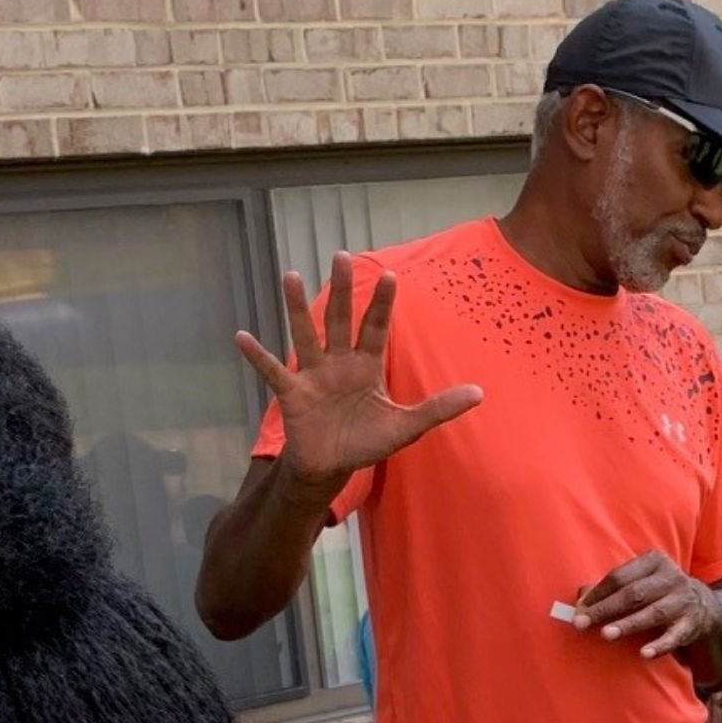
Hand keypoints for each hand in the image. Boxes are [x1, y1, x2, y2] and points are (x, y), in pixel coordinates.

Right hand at [234, 253, 483, 489]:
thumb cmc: (366, 442)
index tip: (390, 275)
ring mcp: (313, 375)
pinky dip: (257, 356)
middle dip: (342, 290)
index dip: (382, 303)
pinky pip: (272, 372)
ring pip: (306, 334)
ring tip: (292, 275)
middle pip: (340, 320)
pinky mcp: (293, 394)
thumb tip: (480, 393)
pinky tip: (241, 336)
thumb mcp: (408, 426)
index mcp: (366, 366)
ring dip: (297, 307)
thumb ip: (439, 407)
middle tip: (340, 254)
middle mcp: (339, 363)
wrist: (333, 467)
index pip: (376, 328)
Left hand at [575, 551, 719, 659]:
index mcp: (654, 561)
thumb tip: (580, 599)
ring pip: (652, 613)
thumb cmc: (657, 591)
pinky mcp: (691, 624)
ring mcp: (683, 601)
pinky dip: (660, 645)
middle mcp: (671, 578)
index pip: (620, 576)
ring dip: (628, 625)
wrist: (701, 604)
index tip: (579, 609)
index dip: (597, 593)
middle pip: (633, 593)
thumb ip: (610, 587)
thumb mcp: (638, 580)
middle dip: (606, 609)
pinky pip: (674, 636)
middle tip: (582, 624)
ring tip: (606, 635)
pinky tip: (644, 654)